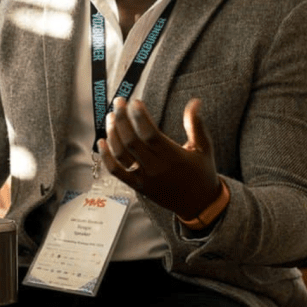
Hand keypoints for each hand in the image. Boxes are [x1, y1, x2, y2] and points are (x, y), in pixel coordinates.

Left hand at [98, 97, 222, 221]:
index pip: (150, 134)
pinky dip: (106, 157)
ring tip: (111, 117)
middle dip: (122, 119)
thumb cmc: (202, 173)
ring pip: (121, 154)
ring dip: (113, 134)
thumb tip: (194, 102)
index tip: (135, 102)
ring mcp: (144, 178)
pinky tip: (101, 142)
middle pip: (132, 141)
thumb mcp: (204, 148)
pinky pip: (117, 172)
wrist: (199, 205)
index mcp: (173, 157)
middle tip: (118, 102)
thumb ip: (196, 124)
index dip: (140, 117)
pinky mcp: (137, 186)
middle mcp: (156, 168)